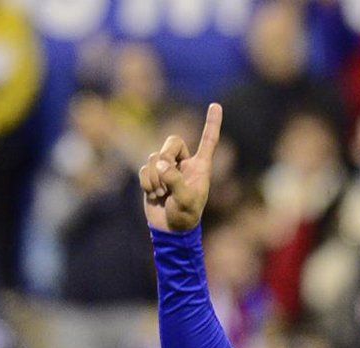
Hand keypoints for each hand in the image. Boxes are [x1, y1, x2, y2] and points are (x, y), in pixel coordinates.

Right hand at [139, 102, 221, 233]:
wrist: (170, 231)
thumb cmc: (185, 217)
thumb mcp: (185, 201)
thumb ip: (175, 181)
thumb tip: (159, 163)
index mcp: (200, 167)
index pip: (208, 141)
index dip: (212, 123)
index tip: (216, 105)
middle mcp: (184, 164)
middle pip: (172, 141)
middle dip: (165, 156)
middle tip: (164, 176)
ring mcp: (167, 168)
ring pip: (154, 156)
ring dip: (154, 177)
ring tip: (161, 194)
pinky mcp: (152, 176)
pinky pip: (144, 169)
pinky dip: (146, 183)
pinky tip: (154, 196)